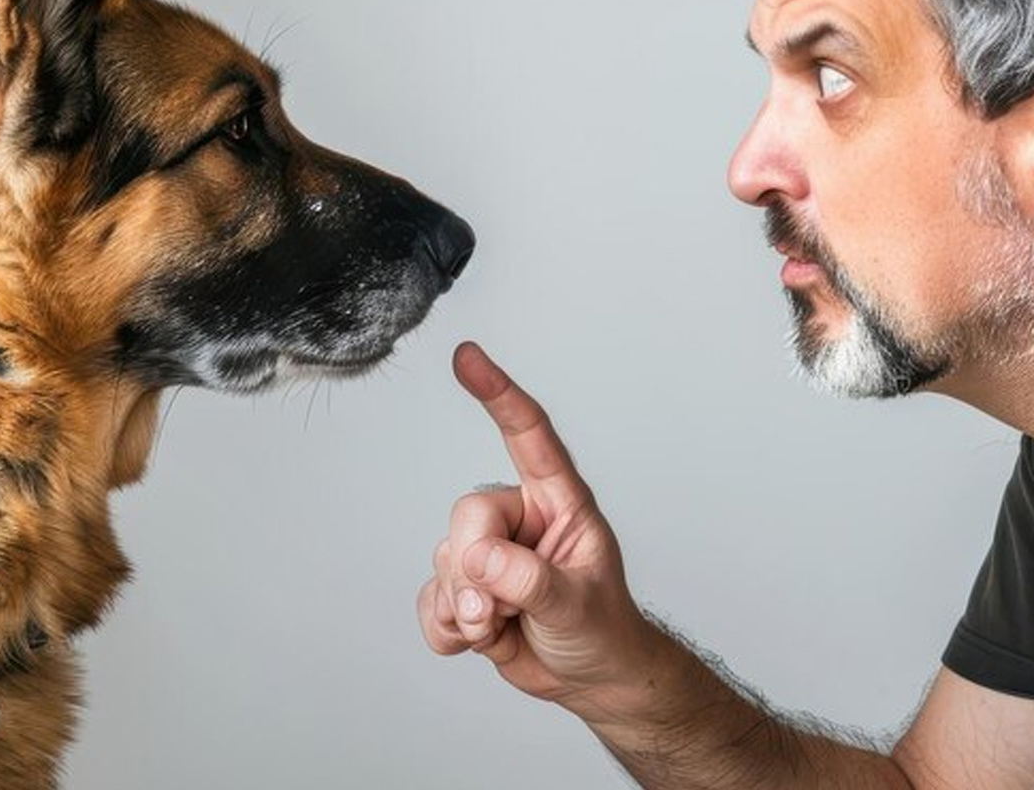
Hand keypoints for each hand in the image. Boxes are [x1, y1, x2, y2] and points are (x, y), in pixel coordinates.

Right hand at [418, 342, 660, 722]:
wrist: (591, 677)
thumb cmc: (602, 628)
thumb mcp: (578, 604)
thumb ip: (530, 580)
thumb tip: (480, 558)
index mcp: (559, 502)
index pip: (527, 435)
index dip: (497, 393)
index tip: (467, 356)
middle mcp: (519, 519)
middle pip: (468, 516)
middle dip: (476, 568)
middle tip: (502, 607)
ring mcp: (489, 553)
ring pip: (446, 560)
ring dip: (466, 607)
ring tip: (504, 624)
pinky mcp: (465, 589)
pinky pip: (431, 599)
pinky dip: (447, 628)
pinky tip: (478, 639)